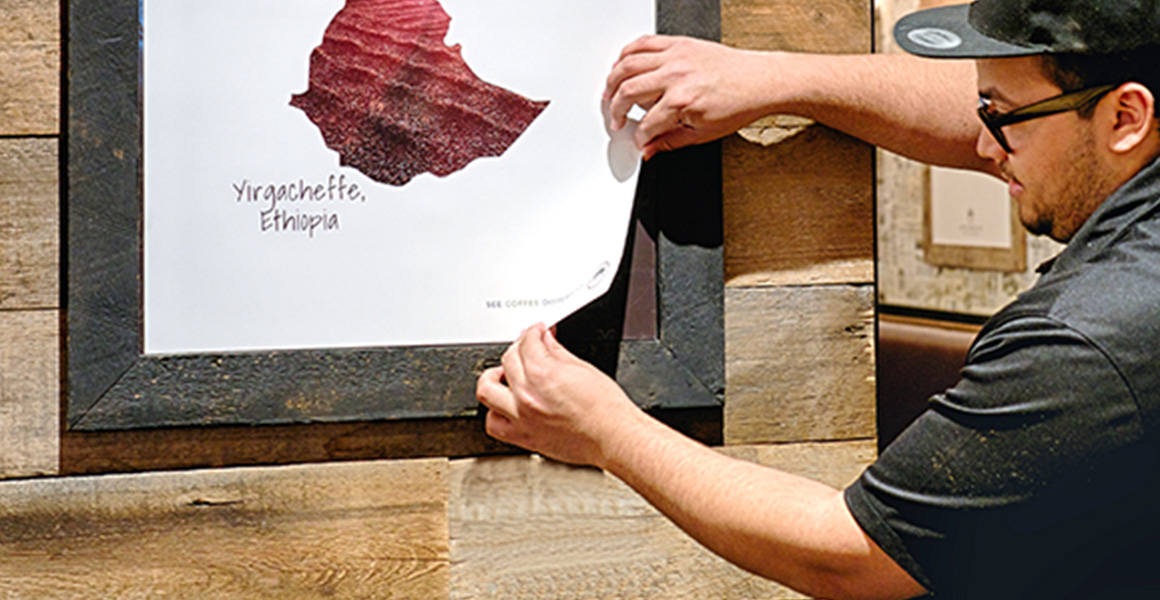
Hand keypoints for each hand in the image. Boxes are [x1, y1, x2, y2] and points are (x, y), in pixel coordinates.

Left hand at [475, 323, 641, 467]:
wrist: (613, 436)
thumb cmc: (605, 408)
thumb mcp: (582, 368)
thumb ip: (557, 352)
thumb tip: (546, 340)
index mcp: (543, 373)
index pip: (527, 342)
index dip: (533, 332)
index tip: (537, 332)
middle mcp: (527, 395)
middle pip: (508, 360)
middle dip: (519, 349)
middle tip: (528, 348)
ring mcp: (521, 417)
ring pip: (487, 390)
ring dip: (494, 379)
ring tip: (505, 376)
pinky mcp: (523, 436)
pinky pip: (493, 424)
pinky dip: (495, 412)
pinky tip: (505, 406)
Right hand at [604, 35, 777, 159]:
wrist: (759, 81)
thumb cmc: (738, 105)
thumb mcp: (703, 134)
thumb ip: (670, 142)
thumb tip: (649, 150)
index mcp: (682, 102)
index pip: (646, 125)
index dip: (638, 137)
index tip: (638, 141)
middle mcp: (676, 76)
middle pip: (628, 92)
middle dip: (616, 110)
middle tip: (616, 119)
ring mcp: (676, 57)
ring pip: (628, 64)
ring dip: (613, 80)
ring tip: (610, 93)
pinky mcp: (680, 43)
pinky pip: (643, 43)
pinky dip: (627, 53)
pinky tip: (622, 65)